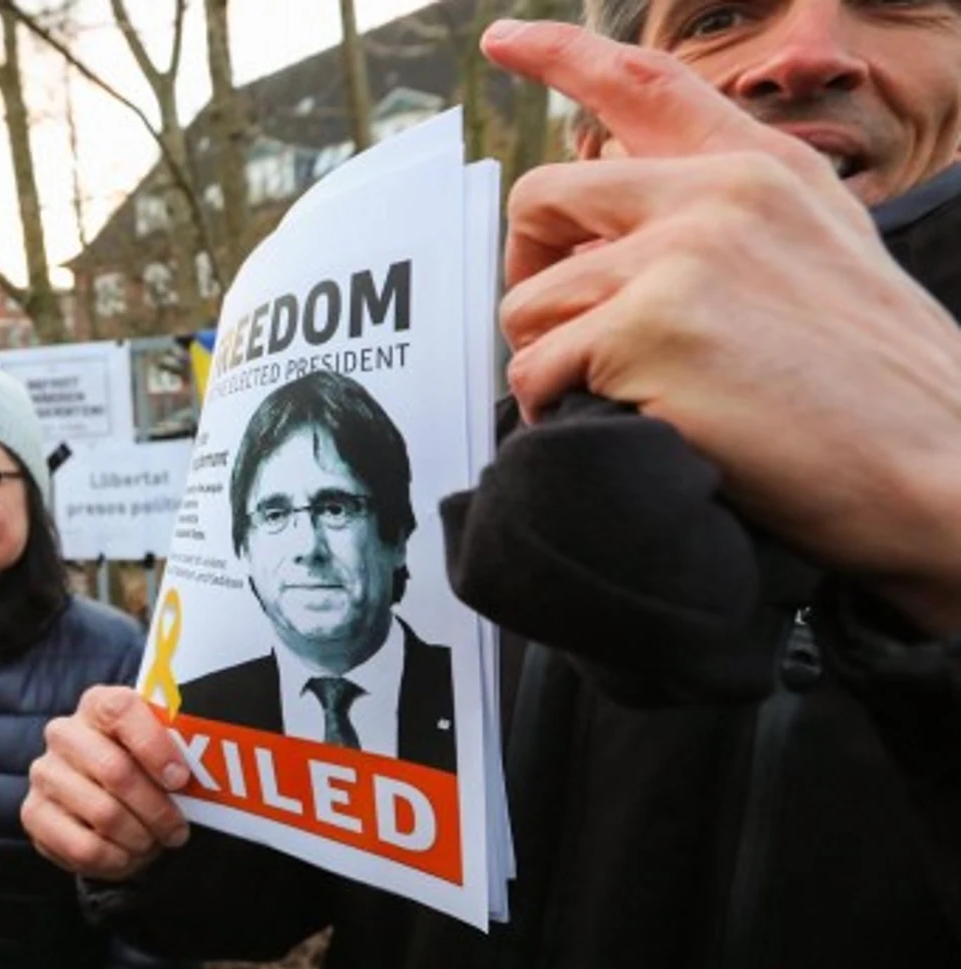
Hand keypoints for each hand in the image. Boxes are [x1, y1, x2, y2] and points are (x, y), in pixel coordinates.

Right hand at [22, 686, 192, 881]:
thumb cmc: (141, 768)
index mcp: (98, 705)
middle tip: (177, 830)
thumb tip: (210, 764)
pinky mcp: (33, 813)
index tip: (180, 778)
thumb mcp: (161, 750)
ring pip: (103, 814)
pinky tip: (127, 855)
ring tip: (153, 842)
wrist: (101, 797)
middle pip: (115, 770)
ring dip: (140, 838)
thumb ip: (179, 749)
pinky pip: (83, 847)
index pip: (121, 710)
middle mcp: (64, 733)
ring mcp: (45, 773)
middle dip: (157, 808)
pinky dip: (116, 859)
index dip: (154, 746)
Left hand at [485, 20, 960, 630]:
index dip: (559, 53)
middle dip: (526, 273)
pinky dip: (551, 411)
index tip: (502, 41)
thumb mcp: (820, 258)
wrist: (935, 473)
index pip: (644, 84)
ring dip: (549, 362)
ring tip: (611, 398)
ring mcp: (681, 256)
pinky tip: (612, 426)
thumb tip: (617, 233)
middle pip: (542, 200)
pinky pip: (536, 370)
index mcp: (764, 171)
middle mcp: (720, 195)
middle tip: (555, 331)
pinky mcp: (649, 328)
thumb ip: (726, 223)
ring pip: (529, 302)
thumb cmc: (876, 393)